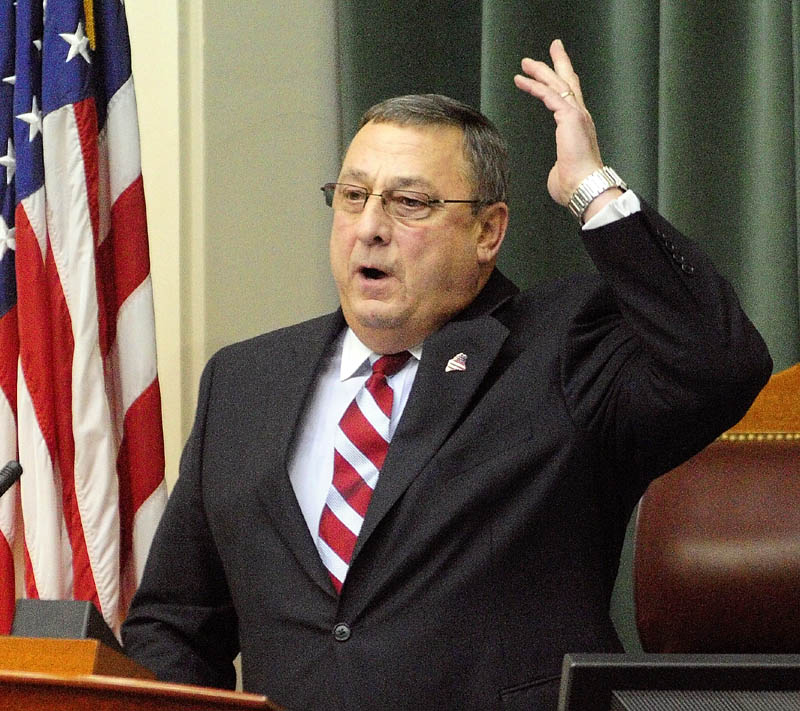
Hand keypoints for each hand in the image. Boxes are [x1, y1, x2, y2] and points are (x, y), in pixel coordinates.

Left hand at [514, 39, 617, 214]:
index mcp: (579, 128)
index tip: (551, 74)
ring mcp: (577, 115)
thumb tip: (556, 172)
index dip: (559, 84)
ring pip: (558, 84)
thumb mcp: (561, 171)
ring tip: (526, 63)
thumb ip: (557, 166)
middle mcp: (580, 117)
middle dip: (559, 63)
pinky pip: (549, 95)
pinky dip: (535, 86)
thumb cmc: (574, 185)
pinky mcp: (570, 117)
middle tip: (553, 47)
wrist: (584, 188)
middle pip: (569, 82)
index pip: (569, 100)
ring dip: (542, 70)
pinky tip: (522, 80)